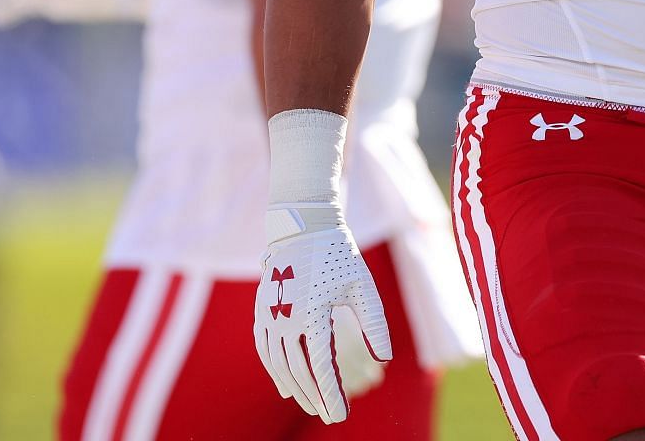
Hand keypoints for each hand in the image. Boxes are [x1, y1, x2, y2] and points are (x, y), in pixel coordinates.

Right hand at [254, 203, 391, 423]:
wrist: (302, 228)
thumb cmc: (339, 256)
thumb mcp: (363, 287)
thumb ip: (374, 323)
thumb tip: (383, 357)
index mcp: (313, 313)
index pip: (321, 366)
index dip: (330, 394)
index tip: (340, 415)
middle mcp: (286, 318)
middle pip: (298, 371)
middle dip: (315, 397)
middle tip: (329, 416)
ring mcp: (269, 316)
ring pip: (278, 365)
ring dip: (294, 389)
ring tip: (311, 405)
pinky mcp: (261, 312)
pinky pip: (264, 350)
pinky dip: (274, 372)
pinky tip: (286, 387)